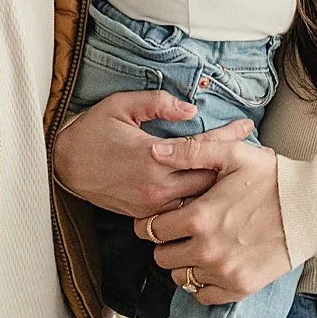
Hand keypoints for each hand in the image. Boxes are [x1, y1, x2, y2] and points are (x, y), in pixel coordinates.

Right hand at [52, 88, 254, 217]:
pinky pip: (179, 212)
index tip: (247, 127)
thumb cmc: (92, 130)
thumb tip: (192, 108)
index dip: (228, 136)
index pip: (202, 146)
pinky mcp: (141, 214)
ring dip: (216, 188)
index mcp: (152, 155)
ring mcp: (149, 204)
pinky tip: (208, 193)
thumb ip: (159, 104)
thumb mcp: (122, 105)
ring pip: (196, 201)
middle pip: (207, 179)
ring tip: (237, 176)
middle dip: (231, 166)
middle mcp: (155, 184)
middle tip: (254, 154)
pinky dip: (195, 202)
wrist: (62, 163)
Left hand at [146, 140, 291, 305]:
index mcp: (199, 217)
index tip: (162, 217)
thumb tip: (154, 153)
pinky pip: (202, 296)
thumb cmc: (272, 177)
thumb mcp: (233, 155)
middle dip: (167, 243)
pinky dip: (202, 283)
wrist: (310, 208)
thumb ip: (191, 152)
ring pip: (180, 277)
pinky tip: (213, 263)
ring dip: (184, 263)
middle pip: (161, 257)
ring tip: (200, 245)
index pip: (151, 229)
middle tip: (182, 231)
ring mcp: (223, 272)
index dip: (152, 221)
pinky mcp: (239, 288)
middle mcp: (206, 250)